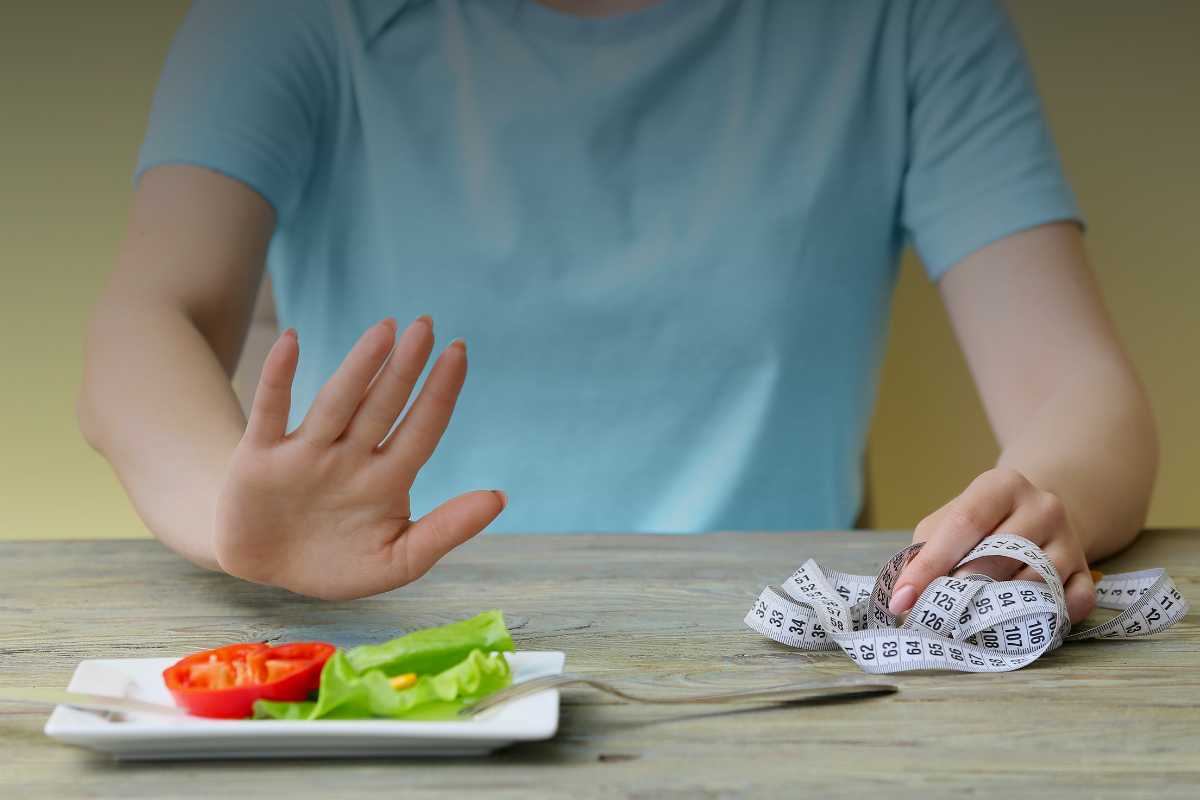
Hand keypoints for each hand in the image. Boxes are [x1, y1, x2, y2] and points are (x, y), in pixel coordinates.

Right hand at [213, 316, 505, 599]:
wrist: (267, 571)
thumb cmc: (338, 562)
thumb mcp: (398, 560)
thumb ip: (446, 530)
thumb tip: (499, 497)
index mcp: (387, 478)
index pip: (421, 429)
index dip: (440, 393)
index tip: (459, 352)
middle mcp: (349, 456)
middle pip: (383, 406)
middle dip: (405, 368)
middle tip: (427, 324)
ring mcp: (305, 453)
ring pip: (337, 403)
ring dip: (359, 368)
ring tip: (385, 331)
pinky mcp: (259, 458)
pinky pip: (270, 411)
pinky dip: (278, 377)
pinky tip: (292, 341)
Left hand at [888, 468, 1095, 622]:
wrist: (1039, 514)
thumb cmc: (981, 523)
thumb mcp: (948, 522)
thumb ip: (925, 551)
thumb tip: (906, 598)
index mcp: (1001, 485)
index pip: (964, 524)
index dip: (930, 565)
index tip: (902, 600)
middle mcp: (1043, 507)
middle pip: (998, 555)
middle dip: (961, 591)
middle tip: (935, 617)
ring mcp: (1071, 540)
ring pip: (1031, 584)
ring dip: (997, 610)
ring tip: (968, 623)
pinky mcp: (1088, 572)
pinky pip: (1071, 603)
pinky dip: (1045, 620)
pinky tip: (1018, 625)